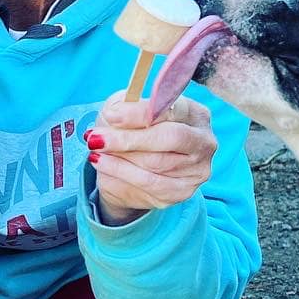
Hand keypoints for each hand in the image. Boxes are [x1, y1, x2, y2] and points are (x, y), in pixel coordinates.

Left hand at [86, 95, 217, 227]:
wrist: (131, 169)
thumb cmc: (132, 130)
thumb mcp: (126, 110)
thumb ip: (123, 107)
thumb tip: (115, 115)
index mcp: (194, 112)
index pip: (172, 109)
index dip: (140, 113)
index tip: (111, 116)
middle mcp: (203, 140)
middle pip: (170, 138)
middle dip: (129, 138)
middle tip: (96, 138)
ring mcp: (197, 169)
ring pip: (156, 163)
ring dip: (120, 157)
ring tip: (95, 150)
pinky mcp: (183, 191)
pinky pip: (150, 184)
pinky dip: (122, 173)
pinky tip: (102, 164)